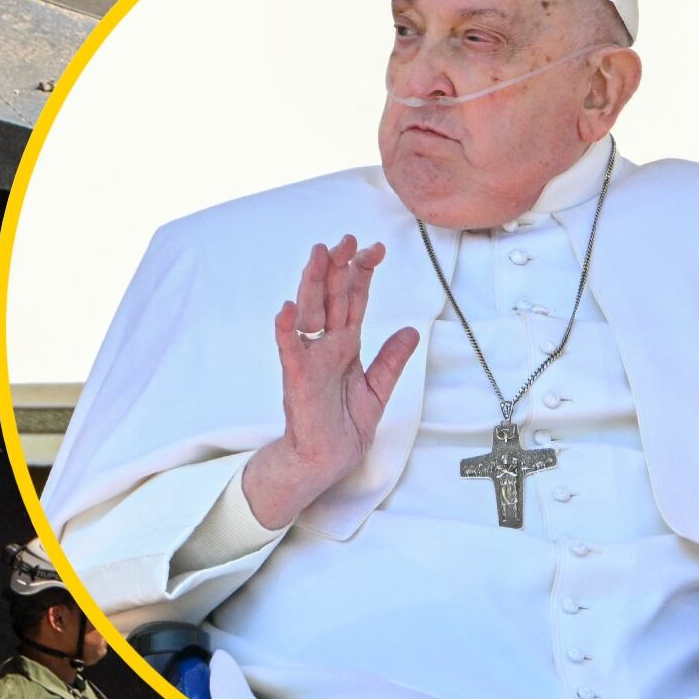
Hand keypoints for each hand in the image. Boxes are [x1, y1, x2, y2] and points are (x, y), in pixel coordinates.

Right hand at [243, 235, 421, 529]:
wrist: (324, 460)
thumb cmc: (343, 427)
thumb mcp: (378, 390)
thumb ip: (392, 360)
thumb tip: (411, 330)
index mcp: (346, 346)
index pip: (354, 301)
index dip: (363, 274)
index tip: (376, 249)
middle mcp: (326, 346)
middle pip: (332, 298)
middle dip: (339, 267)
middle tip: (348, 238)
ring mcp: (310, 360)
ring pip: (310, 313)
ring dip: (313, 284)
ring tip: (318, 255)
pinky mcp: (297, 379)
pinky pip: (290, 350)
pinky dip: (287, 329)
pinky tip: (287, 308)